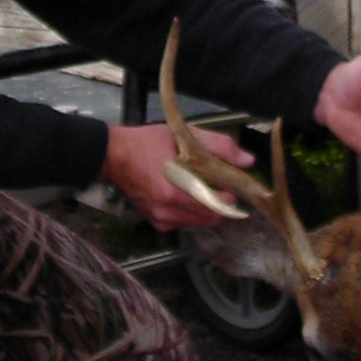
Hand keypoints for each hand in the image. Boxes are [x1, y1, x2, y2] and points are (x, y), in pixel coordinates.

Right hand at [102, 121, 253, 231]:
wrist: (113, 157)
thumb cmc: (148, 144)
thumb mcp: (184, 137)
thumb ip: (219, 146)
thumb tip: (248, 160)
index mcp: (176, 191)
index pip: (219, 205)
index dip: (229, 194)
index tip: (228, 182)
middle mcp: (169, 211)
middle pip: (212, 217)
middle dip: (218, 203)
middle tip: (213, 183)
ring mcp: (162, 220)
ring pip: (200, 222)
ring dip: (204, 208)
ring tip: (194, 186)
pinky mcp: (158, 224)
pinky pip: (185, 223)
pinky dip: (189, 211)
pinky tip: (181, 194)